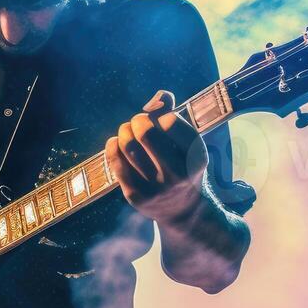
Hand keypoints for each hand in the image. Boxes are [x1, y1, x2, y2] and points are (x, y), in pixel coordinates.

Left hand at [105, 91, 208, 224]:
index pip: (170, 120)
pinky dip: (112, 146)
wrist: (182, 211)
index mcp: (195, 157)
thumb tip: (160, 96)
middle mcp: (177, 174)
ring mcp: (155, 187)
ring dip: (123, 131)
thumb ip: (173, 114)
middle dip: (137, 120)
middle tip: (138, 123)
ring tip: (126, 132)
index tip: (158, 120)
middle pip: (145, 132)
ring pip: (127, 146)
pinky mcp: (135, 196)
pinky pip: (116, 163)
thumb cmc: (182, 166)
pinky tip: (115, 143)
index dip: (159, 114)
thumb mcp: (187, 143)